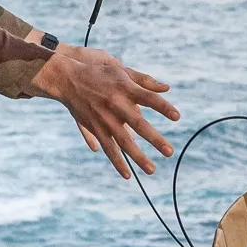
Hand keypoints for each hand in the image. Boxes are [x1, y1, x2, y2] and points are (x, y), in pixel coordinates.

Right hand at [30, 44, 178, 179]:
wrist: (68, 80)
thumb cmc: (99, 74)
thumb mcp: (122, 71)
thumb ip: (145, 80)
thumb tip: (167, 88)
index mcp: (125, 88)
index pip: (149, 98)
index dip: (163, 107)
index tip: (177, 117)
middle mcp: (115, 104)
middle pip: (138, 123)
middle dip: (154, 139)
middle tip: (169, 152)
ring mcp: (104, 118)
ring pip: (123, 141)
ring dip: (138, 157)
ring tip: (152, 170)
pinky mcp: (95, 128)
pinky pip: (108, 148)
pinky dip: (117, 162)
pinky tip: (127, 175)